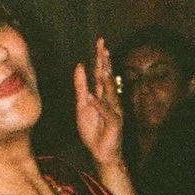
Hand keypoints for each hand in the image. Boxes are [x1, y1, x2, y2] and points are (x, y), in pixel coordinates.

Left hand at [73, 38, 125, 174]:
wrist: (101, 152)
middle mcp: (111, 100)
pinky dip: (99, 105)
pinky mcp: (115, 123)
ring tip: (100, 67)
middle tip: (103, 46)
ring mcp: (114, 111)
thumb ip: (81, 86)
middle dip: (105, 62)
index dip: (101, 57)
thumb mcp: (82, 105)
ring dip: (105, 80)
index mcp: (103, 95)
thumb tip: (80, 65)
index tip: (100, 41)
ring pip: (110, 93)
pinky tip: (92, 97)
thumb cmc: (93, 129)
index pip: (101, 72)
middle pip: (107, 78)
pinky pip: (106, 112)